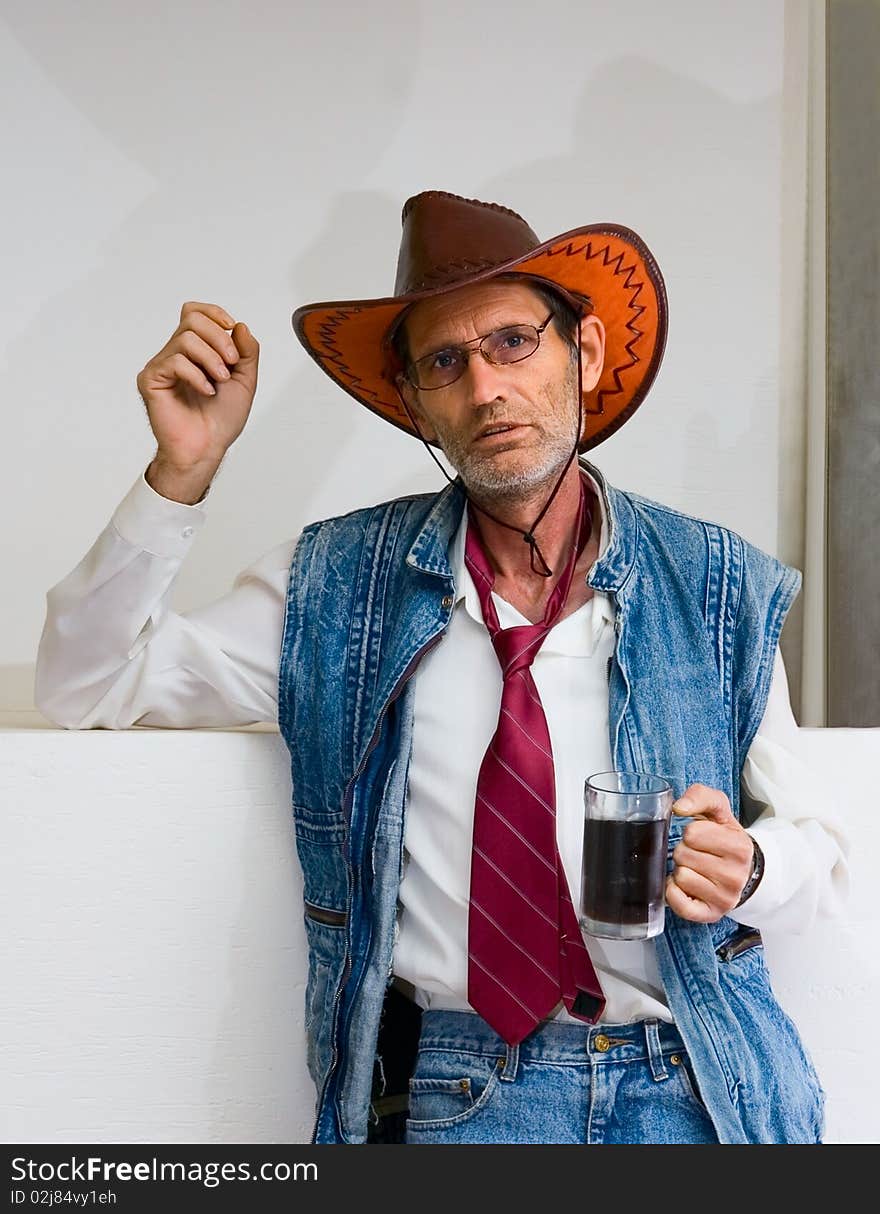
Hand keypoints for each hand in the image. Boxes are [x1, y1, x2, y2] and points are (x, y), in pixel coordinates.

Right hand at [136, 301, 259, 472]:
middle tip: (231, 363)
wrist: (207, 448)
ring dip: (211, 358)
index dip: (214, 313)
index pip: (195, 313)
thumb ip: (247, 352)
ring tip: (220, 380)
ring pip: (185, 339)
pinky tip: (206, 391)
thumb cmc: (221, 419)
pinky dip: (197, 375)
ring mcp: (162, 366)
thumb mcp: (245, 381)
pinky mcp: (151, 380)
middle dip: (219, 338)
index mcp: (195, 351)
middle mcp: (176, 354)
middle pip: (192, 320)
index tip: (232, 327)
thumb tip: (240, 326)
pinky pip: (174, 362)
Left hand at [665, 784, 754, 922]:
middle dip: (684, 851)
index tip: (703, 838)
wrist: (744, 871)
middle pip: (683, 855)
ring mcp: (725, 898)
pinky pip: (678, 903)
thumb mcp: (719, 811)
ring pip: (680, 876)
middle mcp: (735, 875)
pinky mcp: (711, 914)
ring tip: (696, 870)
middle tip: (699, 855)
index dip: (692, 832)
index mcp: (739, 846)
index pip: (693, 833)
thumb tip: (678, 807)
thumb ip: (700, 796)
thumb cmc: (724, 839)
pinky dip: (674, 892)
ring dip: (681, 871)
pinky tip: (686, 887)